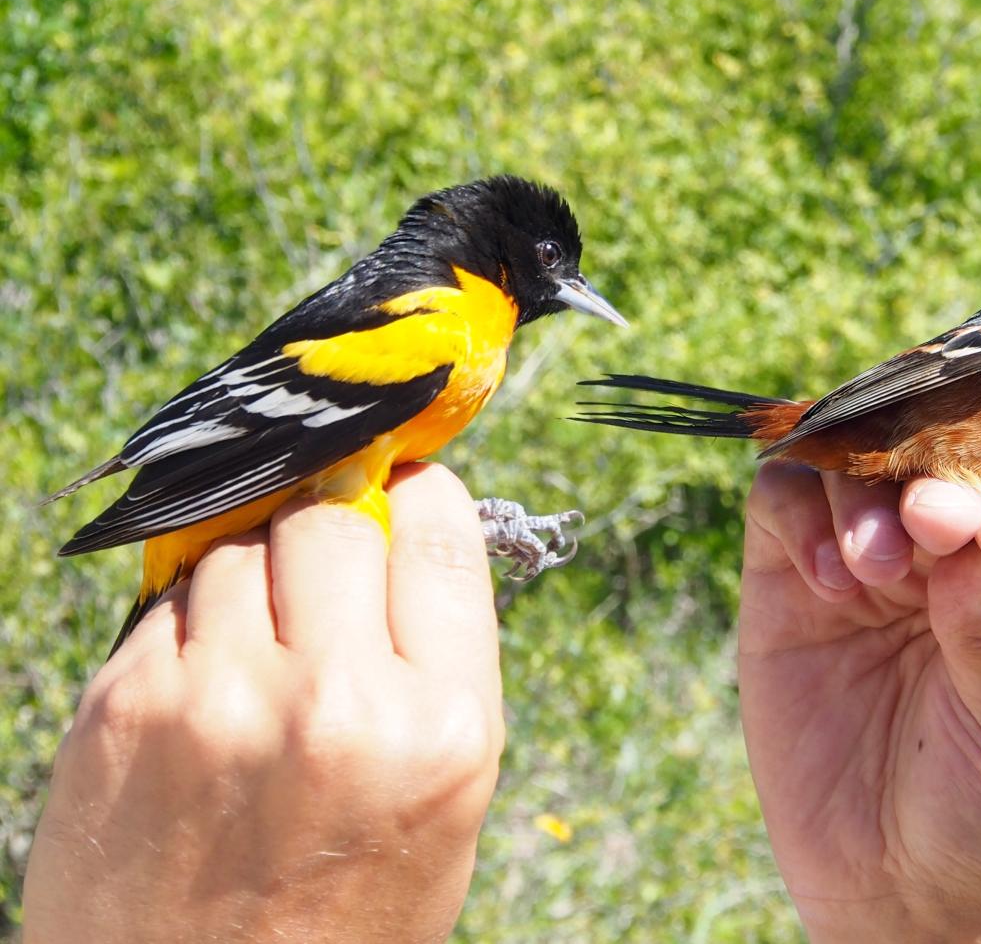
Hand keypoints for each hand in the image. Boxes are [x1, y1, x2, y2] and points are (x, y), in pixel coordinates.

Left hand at [22, 463, 501, 943]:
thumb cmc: (341, 911)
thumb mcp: (442, 801)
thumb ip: (435, 663)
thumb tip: (404, 527)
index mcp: (445, 728)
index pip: (441, 538)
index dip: (422, 494)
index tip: (406, 489)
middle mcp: (338, 703)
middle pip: (335, 516)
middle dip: (335, 526)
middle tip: (327, 574)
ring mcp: (222, 699)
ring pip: (243, 545)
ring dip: (256, 572)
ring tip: (260, 650)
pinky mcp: (126, 706)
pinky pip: (172, 600)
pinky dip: (193, 620)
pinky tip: (207, 684)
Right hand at [739, 465, 980, 942]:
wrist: (895, 887)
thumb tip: (972, 519)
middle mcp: (938, 550)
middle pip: (924, 448)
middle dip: (923, 472)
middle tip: (927, 522)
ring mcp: (859, 561)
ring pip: (847, 463)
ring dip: (861, 497)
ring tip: (872, 572)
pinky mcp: (786, 585)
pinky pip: (781, 506)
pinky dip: (799, 519)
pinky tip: (827, 582)